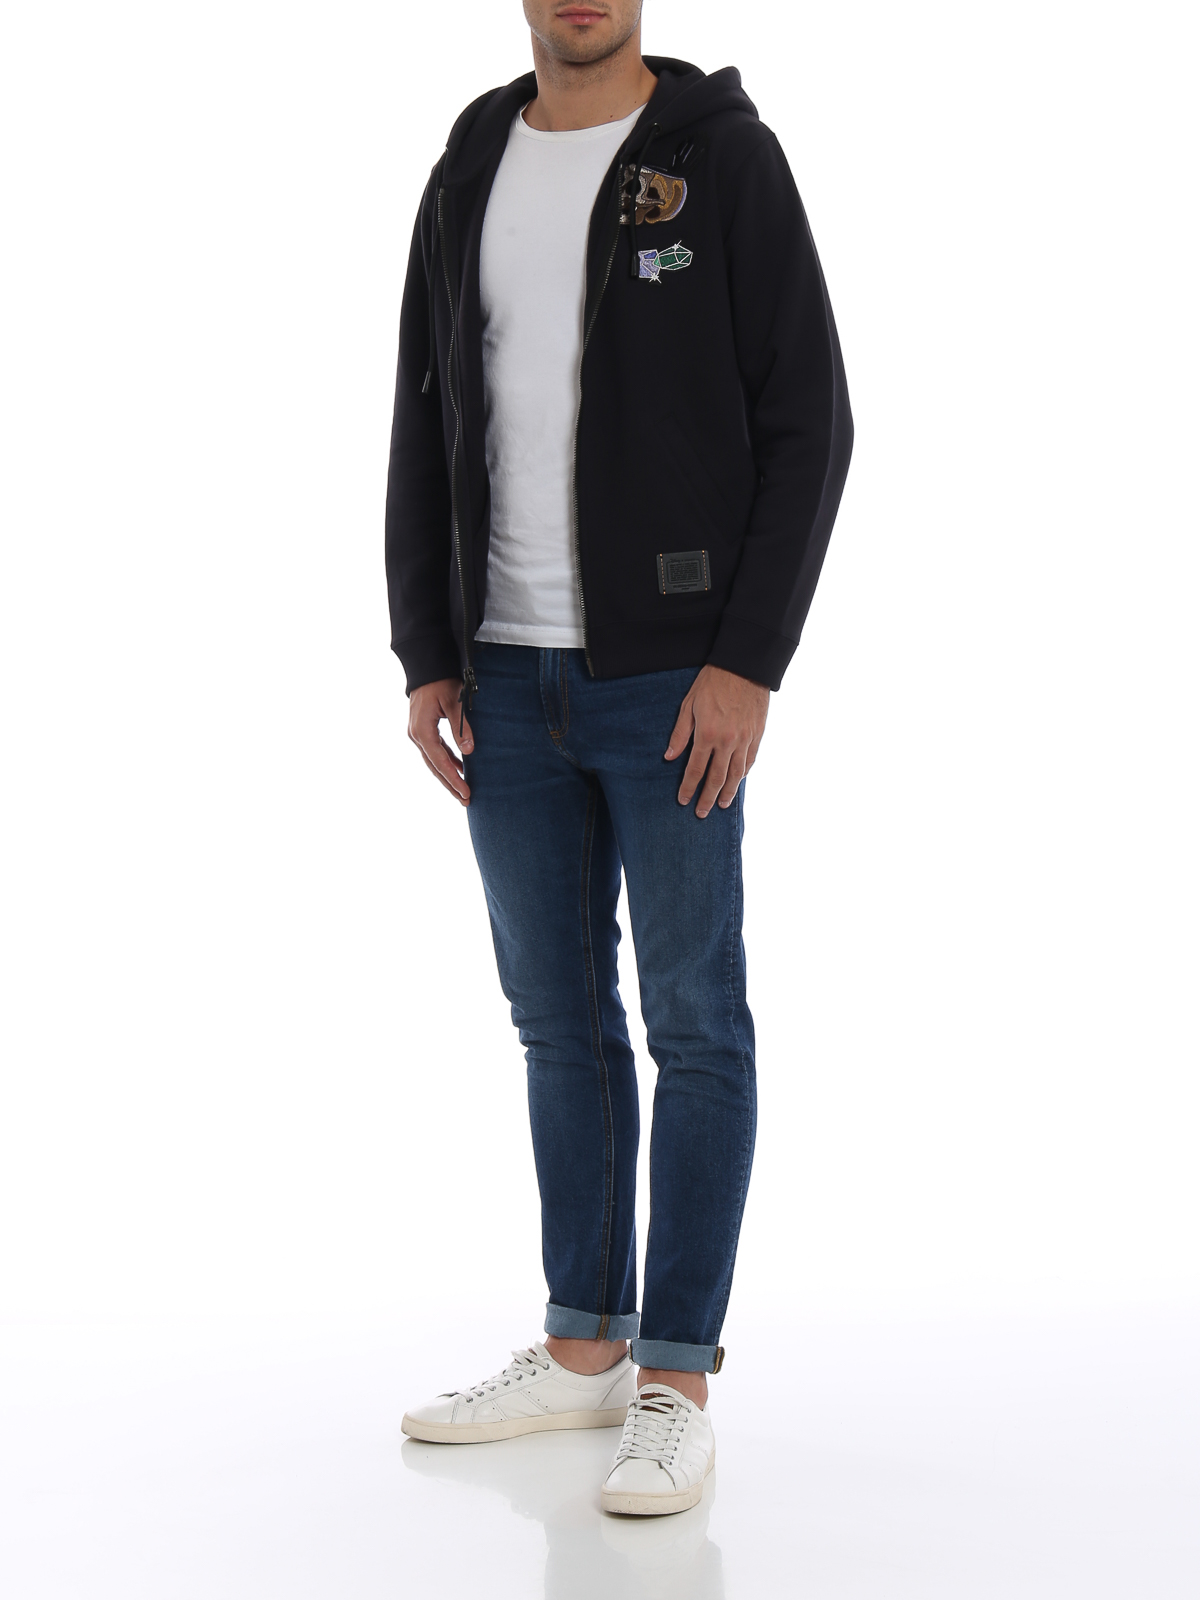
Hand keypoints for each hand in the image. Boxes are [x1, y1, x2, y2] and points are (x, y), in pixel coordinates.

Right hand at [408, 677, 473, 805]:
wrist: (427, 666)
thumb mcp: (454, 702)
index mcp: (422, 731)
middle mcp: (416, 735)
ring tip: (463, 792)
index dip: (453, 779)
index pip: (439, 762)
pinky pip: (435, 751)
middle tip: (466, 801)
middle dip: (450, 785)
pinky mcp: (422, 730)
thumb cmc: (441, 681)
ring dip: (448, 776)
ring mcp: (417, 733)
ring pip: (433, 761)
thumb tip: (469, 751)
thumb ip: (461, 727)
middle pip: (434, 767)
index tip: (466, 792)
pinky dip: (447, 762)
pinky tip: (460, 770)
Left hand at [665, 664, 769, 817]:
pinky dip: (743, 774)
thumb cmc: (712, 682)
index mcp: (707, 734)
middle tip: (701, 813)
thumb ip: (680, 733)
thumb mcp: (689, 704)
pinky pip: (750, 760)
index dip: (689, 788)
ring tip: (721, 805)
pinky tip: (738, 782)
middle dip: (707, 798)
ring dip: (728, 792)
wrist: (744, 667)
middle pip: (717, 778)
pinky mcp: (757, 735)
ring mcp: (745, 740)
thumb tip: (669, 756)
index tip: (683, 800)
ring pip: (736, 774)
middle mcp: (727, 741)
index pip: (695, 769)